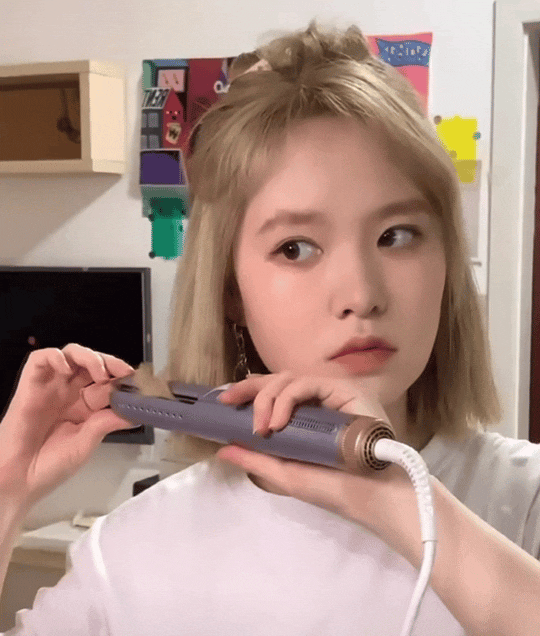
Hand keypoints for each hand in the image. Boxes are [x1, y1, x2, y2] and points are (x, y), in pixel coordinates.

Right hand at [0, 343, 135, 510]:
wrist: (18, 482)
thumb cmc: (49, 467)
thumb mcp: (87, 442)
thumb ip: (107, 422)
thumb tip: (135, 412)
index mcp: (84, 407)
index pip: (108, 382)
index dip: (122, 378)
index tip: (137, 382)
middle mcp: (68, 393)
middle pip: (92, 364)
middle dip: (111, 363)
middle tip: (123, 373)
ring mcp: (50, 388)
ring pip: (71, 355)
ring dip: (89, 357)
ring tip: (99, 373)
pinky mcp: (29, 386)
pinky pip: (40, 359)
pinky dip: (56, 357)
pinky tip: (67, 369)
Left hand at [215, 371, 416, 547]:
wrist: (371, 497)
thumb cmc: (333, 488)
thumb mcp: (284, 474)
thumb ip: (254, 459)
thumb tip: (222, 449)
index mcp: (304, 417)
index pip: (273, 394)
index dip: (247, 393)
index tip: (223, 402)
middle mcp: (317, 401)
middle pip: (277, 380)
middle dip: (249, 388)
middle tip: (228, 401)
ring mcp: (331, 393)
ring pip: (289, 378)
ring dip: (266, 398)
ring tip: (261, 427)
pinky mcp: (344, 389)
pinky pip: (308, 383)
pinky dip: (287, 398)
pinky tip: (277, 421)